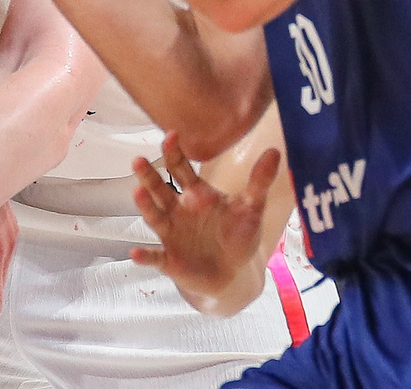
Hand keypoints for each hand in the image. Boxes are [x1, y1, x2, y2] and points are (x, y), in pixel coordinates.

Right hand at [129, 133, 276, 315]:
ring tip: (137, 192)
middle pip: (160, 189)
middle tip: (138, 160)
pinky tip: (135, 253)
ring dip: (145, 206)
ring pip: (154, 217)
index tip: (171, 135)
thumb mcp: (251, 208)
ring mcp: (171, 235)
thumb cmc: (238, 236)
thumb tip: (275, 151)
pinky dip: (146, 256)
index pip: (181, 169)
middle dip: (149, 176)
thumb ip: (259, 182)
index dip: (175, 152)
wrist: (233, 274)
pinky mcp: (170, 261)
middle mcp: (178, 210)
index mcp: (196, 194)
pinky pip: (155, 257)